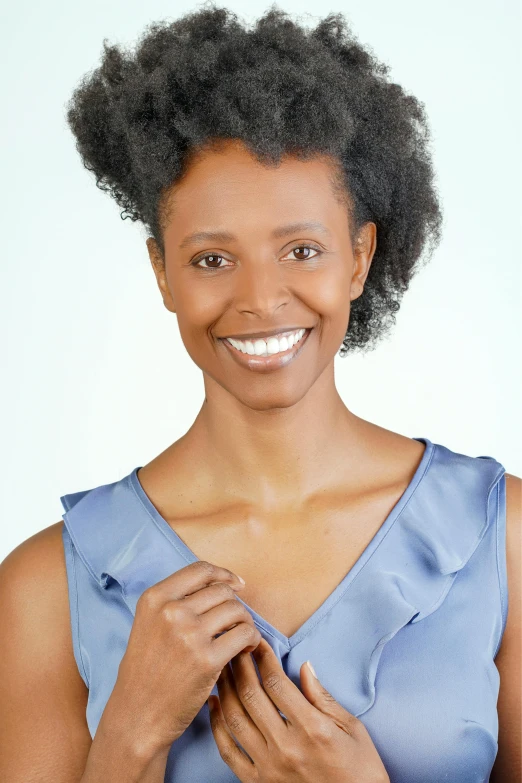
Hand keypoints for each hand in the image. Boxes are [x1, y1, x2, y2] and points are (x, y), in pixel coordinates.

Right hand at [103, 561, 261, 759]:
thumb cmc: (146, 671)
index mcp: (155, 598)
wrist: (137, 715)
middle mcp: (171, 611)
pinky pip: (245, 634)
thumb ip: (177, 601)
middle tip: (236, 622)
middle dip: (234, 605)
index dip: (223, 575)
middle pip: (222, 591)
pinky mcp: (208, 659)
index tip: (235, 584)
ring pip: (236, 610)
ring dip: (245, 622)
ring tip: (240, 637)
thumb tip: (221, 583)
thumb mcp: (149, 624)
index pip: (200, 570)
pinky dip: (252, 640)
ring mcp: (189, 634)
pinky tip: (246, 649)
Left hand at [208, 637, 389, 782]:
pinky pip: (228, 751)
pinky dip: (217, 725)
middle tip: (235, 646)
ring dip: (225, 689)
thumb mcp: (352, 728)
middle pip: (251, 696)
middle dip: (240, 666)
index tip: (258, 642)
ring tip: (223, 668)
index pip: (277, 683)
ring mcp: (269, 767)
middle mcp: (286, 747)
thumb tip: (304, 666)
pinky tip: (214, 703)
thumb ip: (323, 697)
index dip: (264, 658)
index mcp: (312, 729)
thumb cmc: (360, 769)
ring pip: (235, 719)